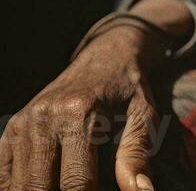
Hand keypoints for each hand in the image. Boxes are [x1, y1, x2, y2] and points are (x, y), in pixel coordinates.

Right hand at [0, 26, 168, 190]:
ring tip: (64, 188)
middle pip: (39, 187)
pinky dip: (18, 188)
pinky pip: (4, 174)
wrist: (107, 56)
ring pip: (19, 185)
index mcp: (79, 114)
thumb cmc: (129, 89)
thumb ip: (137, 155)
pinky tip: (41, 186)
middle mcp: (45, 118)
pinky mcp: (12, 128)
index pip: (75, 182)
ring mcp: (24, 123)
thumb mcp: (144, 115)